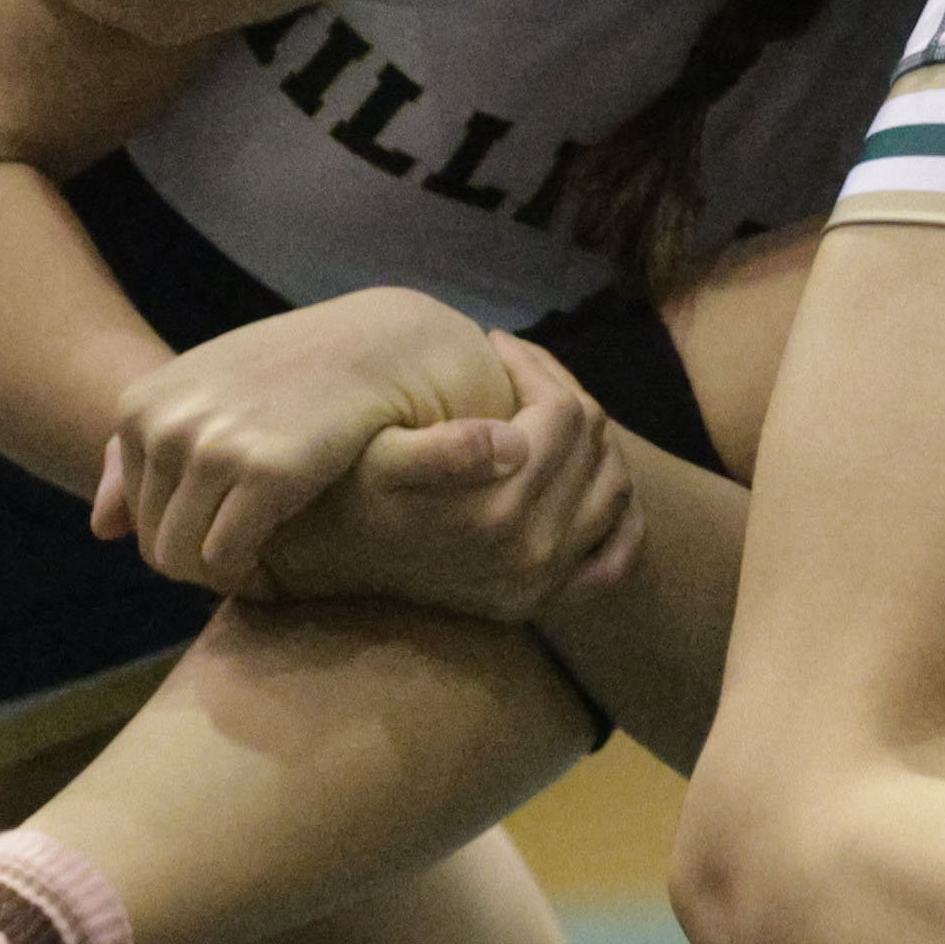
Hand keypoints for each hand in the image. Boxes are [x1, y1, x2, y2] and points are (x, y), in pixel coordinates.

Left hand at [96, 285, 512, 590]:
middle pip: (155, 545)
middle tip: (253, 558)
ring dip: (226, 576)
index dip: (186, 537)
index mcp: (140, 405)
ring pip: (185, 560)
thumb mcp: (205, 396)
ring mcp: (213, 448)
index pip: (135, 516)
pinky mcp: (265, 473)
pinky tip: (283, 565)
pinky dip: (252, 578)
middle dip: (203, 563)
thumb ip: (145, 454)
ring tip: (268, 563)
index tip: (232, 531)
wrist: (378, 346)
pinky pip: (227, 562)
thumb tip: (99, 531)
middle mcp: (165, 425)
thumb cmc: (292, 376)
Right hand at [253, 337, 641, 619]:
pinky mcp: (540, 600)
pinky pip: (614, 558)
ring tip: (540, 410)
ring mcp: (541, 582)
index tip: (495, 344)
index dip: (534, 365)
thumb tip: (511, 440)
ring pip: (613, 485)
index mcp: (497, 510)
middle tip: (516, 369)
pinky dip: (618, 518)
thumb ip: (444, 449)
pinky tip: (587, 480)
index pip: (565, 413)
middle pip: (594, 443)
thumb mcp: (382, 458)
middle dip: (560, 391)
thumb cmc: (349, 487)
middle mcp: (531, 553)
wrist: (325, 555)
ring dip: (589, 439)